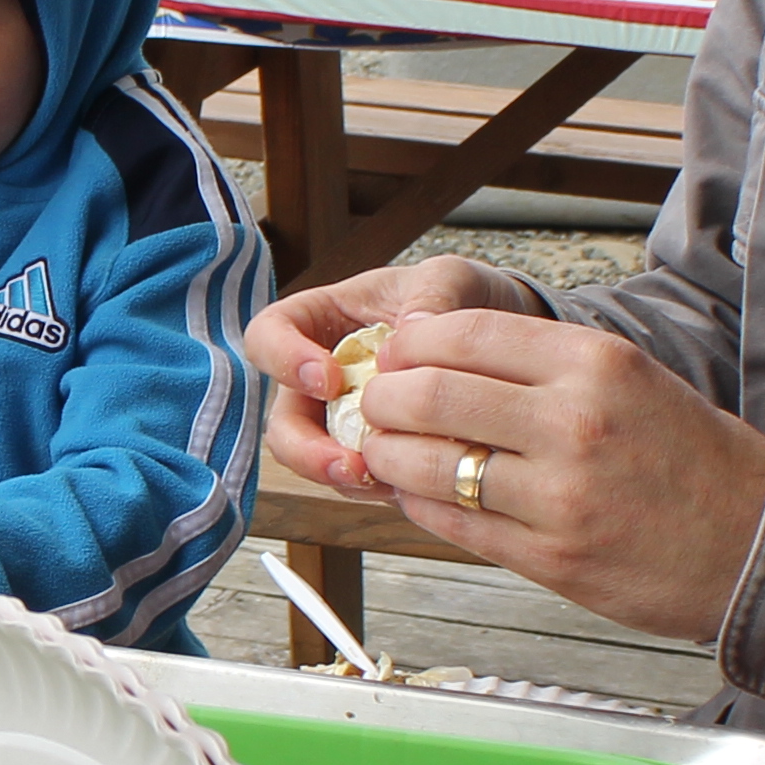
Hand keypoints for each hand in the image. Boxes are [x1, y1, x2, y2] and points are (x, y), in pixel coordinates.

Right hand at [242, 253, 542, 496]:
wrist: (497, 338)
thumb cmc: (457, 298)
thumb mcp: (450, 278)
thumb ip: (433, 292)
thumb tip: (413, 329)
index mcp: (319, 320)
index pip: (267, 335)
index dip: (283, 360)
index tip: (329, 378)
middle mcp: (320, 378)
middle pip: (283, 422)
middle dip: (306, 450)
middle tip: (348, 462)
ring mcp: (342, 422)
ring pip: (315, 461)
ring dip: (341, 478)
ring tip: (382, 482)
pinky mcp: (373, 455)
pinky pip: (360, 480)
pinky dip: (378, 487)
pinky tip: (411, 485)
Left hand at [328, 305, 764, 645]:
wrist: (760, 544)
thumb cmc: (695, 460)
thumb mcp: (633, 379)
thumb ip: (543, 366)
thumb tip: (441, 357)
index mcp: (595, 363)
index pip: (463, 333)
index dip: (410, 344)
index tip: (394, 354)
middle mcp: (574, 422)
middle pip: (431, 393)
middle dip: (385, 398)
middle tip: (375, 404)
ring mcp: (559, 495)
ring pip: (430, 464)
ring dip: (390, 456)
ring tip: (385, 452)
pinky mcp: (550, 557)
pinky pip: (454, 524)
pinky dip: (421, 505)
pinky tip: (417, 494)